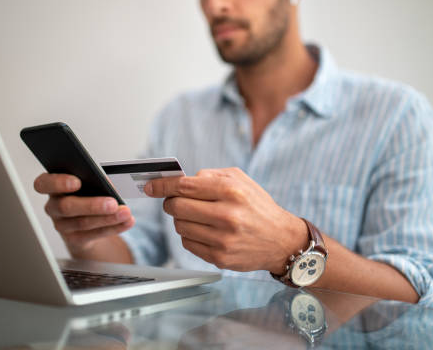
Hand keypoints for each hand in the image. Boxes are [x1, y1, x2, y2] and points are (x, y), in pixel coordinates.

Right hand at [34, 173, 134, 254]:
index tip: (77, 182)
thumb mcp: (87, 183)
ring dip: (107, 218)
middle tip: (112, 203)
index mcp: (52, 187)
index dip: (58, 183)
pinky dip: (113, 228)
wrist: (85, 220)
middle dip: (92, 205)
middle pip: (66, 206)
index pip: (44, 184)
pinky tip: (126, 222)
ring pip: (82, 223)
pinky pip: (94, 235)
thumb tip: (107, 185)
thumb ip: (92, 180)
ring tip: (125, 213)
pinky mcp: (74, 239)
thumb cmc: (85, 193)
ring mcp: (61, 225)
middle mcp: (53, 206)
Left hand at [144, 167, 308, 272]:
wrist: (281, 240)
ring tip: (196, 217)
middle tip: (176, 202)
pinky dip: (190, 236)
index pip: (185, 186)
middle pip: (177, 207)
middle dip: (171, 203)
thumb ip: (211, 175)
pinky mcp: (220, 257)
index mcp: (231, 191)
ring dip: (181, 220)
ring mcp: (223, 239)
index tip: (151, 186)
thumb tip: (181, 179)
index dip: (163, 185)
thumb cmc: (258, 206)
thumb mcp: (241, 180)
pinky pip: (188, 244)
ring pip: (179, 226)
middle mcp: (227, 215)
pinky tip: (204, 231)